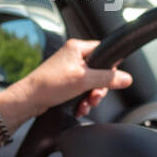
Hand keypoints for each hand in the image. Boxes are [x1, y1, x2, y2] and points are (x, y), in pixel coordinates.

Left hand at [17, 39, 132, 118]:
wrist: (29, 99)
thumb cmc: (49, 84)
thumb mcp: (84, 80)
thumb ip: (107, 78)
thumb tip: (126, 78)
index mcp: (77, 48)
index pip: (104, 51)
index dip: (110, 67)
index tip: (110, 79)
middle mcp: (73, 56)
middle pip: (99, 71)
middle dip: (98, 89)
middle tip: (94, 97)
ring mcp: (69, 70)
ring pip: (91, 83)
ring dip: (90, 97)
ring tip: (85, 105)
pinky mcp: (65, 82)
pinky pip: (81, 90)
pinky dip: (82, 101)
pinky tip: (79, 108)